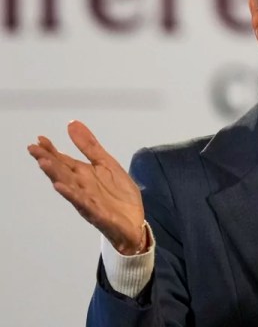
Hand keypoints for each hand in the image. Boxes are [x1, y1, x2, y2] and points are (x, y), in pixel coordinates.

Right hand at [27, 121, 145, 254]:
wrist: (134, 221)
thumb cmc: (118, 194)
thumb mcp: (107, 163)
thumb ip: (90, 146)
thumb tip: (72, 124)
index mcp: (84, 175)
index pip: (64, 161)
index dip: (52, 150)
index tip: (40, 139)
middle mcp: (81, 187)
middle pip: (62, 172)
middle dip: (48, 161)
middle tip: (34, 149)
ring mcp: (87, 200)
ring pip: (69, 186)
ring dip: (56, 175)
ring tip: (44, 163)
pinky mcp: (97, 213)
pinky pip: (83, 203)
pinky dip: (72, 195)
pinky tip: (62, 187)